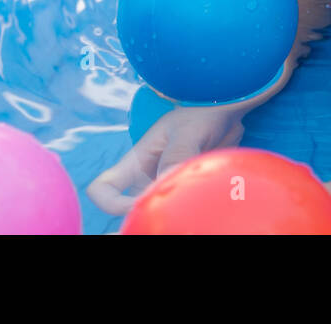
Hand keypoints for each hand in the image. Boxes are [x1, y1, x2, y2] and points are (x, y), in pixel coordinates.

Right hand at [87, 105, 245, 215]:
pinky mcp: (186, 191)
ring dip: (171, 215)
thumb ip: (177, 155)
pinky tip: (206, 207)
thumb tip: (165, 182)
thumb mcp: (187, 132)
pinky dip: (189, 214)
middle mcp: (147, 179)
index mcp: (137, 163)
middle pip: (130, 210)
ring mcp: (166, 186)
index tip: (141, 205)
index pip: (103, 189)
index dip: (112, 204)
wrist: (227, 113)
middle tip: (174, 216)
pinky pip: (180, 210)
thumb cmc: (202, 114)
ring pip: (156, 212)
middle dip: (145, 217)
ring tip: (194, 208)